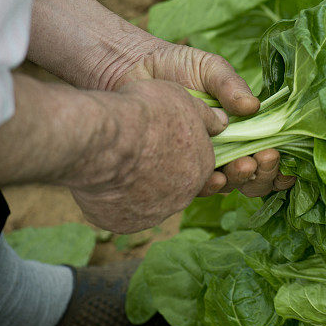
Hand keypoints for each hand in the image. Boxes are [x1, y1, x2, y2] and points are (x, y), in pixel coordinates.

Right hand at [68, 79, 222, 232]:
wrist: (106, 141)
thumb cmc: (146, 114)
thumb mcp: (183, 101)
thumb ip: (205, 116)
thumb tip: (221, 122)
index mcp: (203, 166)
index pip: (195, 161)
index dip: (176, 149)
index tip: (159, 138)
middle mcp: (185, 195)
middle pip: (174, 183)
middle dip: (160, 170)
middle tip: (139, 151)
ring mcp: (156, 213)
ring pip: (148, 200)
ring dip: (138, 187)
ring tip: (118, 164)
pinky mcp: (127, 223)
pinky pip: (123, 213)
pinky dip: (115, 201)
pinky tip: (104, 181)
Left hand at [104, 38, 294, 197]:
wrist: (131, 70)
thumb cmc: (175, 65)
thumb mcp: (210, 69)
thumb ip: (231, 86)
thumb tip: (253, 107)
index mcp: (241, 125)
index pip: (266, 150)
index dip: (278, 160)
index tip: (275, 153)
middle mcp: (225, 147)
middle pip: (254, 175)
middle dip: (264, 173)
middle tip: (262, 159)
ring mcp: (201, 160)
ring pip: (230, 184)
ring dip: (241, 179)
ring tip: (241, 166)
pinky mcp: (177, 169)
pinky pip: (197, 187)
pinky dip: (210, 186)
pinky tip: (212, 177)